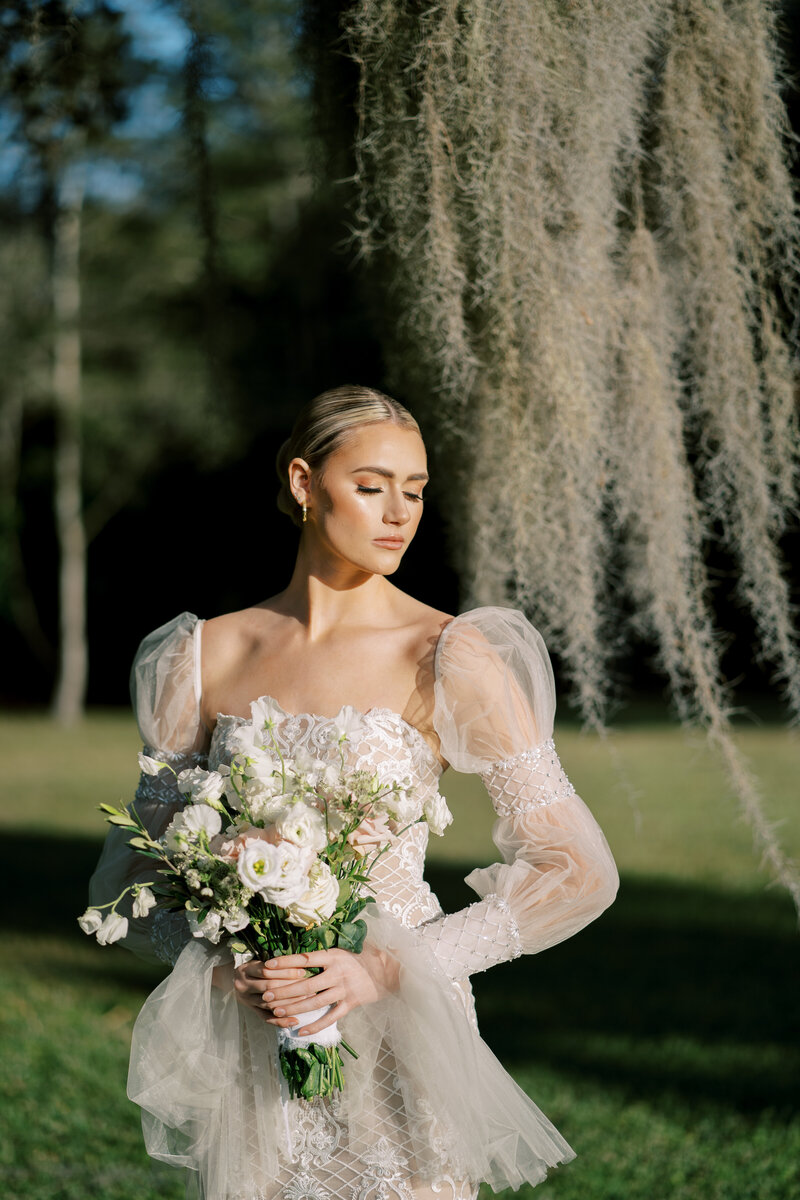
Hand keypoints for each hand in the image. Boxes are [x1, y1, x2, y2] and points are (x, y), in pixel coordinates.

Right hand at [223, 959, 308, 1022]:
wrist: (234, 980)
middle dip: (290, 986)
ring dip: (289, 1003)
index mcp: (245, 969)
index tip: (303, 972)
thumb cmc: (254, 968)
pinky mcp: (251, 1011)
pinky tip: (294, 1021)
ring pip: (269, 1003)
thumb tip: (302, 964)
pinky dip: (281, 1021)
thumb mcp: (259, 961)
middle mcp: (243, 986)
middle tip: (308, 987)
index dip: (286, 971)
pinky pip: (266, 1018)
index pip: (267, 971)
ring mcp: (246, 1000)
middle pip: (269, 987)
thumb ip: (275, 964)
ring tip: (306, 1001)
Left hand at [257, 941, 400, 1035]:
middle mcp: (338, 972)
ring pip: (315, 1002)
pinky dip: (315, 1026)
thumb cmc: (361, 958)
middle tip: (266, 996)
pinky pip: (330, 1017)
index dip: (285, 962)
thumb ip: (323, 954)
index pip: (305, 958)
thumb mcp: (343, 950)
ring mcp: (344, 989)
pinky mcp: (351, 1003)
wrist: (388, 970)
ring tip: (277, 1012)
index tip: (267, 965)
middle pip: (306, 984)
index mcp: (334, 956)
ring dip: (295, 1008)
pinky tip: (301, 1031)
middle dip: (284, 991)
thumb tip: (298, 956)